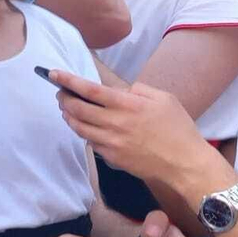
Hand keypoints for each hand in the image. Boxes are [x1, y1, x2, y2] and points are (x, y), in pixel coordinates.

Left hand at [47, 68, 220, 191]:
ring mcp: (111, 142)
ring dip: (69, 116)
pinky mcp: (111, 157)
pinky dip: (83, 132)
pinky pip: (90, 142)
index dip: (68, 80)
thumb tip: (118, 91)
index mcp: (127, 104)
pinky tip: (85, 127)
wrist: (184, 163)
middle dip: (64, 98)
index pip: (89, 90)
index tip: (53, 73)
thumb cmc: (178, 128)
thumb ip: (137, 90)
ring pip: (78, 127)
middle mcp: (114, 123)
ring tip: (67, 109)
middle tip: (61, 93)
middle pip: (77, 109)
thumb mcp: (163, 98)